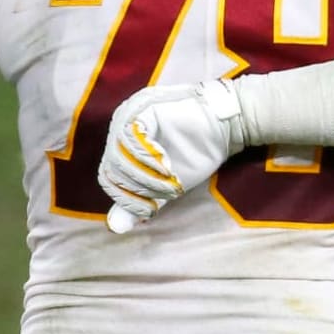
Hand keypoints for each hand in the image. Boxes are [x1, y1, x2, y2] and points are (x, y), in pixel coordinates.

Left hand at [99, 79, 245, 233]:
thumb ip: (140, 201)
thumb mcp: (164, 185)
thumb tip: (115, 227)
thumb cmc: (194, 154)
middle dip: (140, 189)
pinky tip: (167, 165)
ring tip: (171, 181)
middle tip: (168, 193)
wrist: (224, 127)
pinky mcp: (144, 107)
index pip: (108, 178)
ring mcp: (129, 114)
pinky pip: (133, 136)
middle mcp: (119, 128)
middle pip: (112, 168)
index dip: (128, 200)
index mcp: (120, 146)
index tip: (152, 210)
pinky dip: (149, 158)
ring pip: (120, 155)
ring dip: (146, 176)